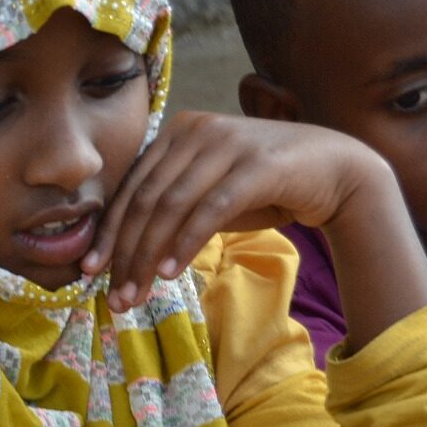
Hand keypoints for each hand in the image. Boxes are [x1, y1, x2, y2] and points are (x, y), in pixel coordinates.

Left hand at [85, 112, 393, 311]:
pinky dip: (185, 244)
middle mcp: (197, 130)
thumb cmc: (262, 187)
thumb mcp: (205, 194)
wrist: (335, 172)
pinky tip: (171, 273)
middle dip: (124, 253)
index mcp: (176, 132)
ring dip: (148, 256)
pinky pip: (209, 210)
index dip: (108, 234)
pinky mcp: (256, 165)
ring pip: (170, 207)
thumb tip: (119, 256)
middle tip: (114, 295)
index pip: (130, 189)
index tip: (90, 272)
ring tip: (137, 293)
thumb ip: (167, 210)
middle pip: (145, 201)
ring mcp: (227, 143)